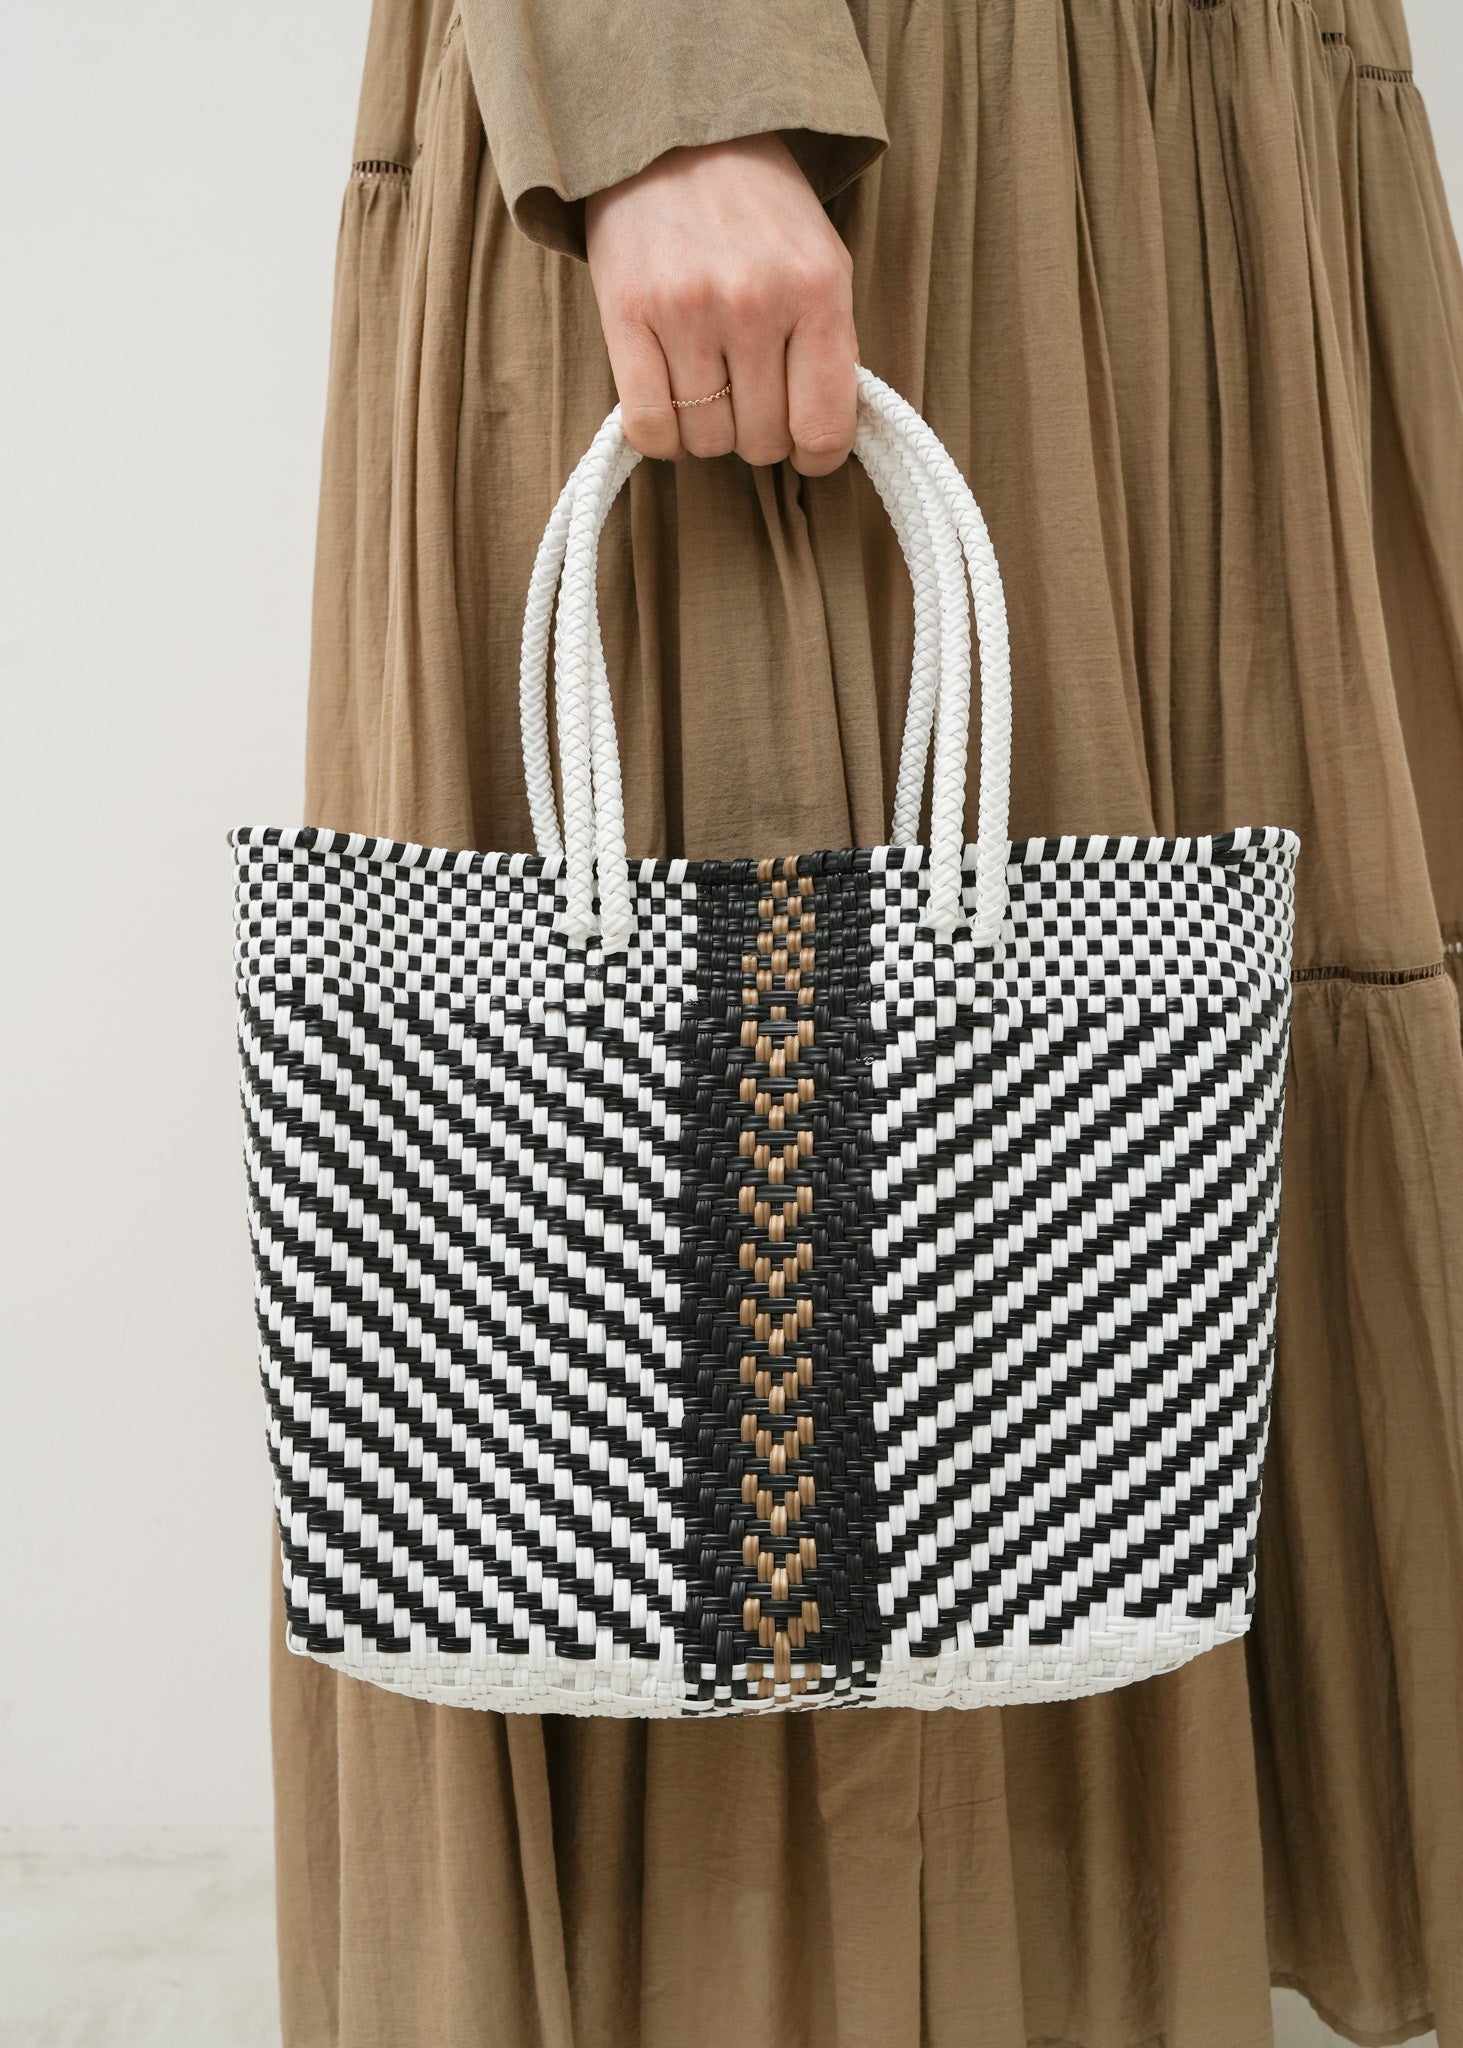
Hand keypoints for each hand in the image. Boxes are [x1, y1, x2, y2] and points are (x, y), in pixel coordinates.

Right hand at [585, 134, 858, 473]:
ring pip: (706, 440)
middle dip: (758, 433)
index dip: (816, 454)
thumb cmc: (757, 211)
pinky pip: (650, 427)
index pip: (824, 428)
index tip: (805, 445)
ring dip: (708, 430)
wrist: (676, 135)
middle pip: (761, 442)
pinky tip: (671, 405)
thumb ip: (829, 348)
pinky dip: (662, 436)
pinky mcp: (627, 314)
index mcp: (816, 291)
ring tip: (708, 385)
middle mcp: (754, 302)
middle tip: (748, 394)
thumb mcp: (820, 262)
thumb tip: (822, 438)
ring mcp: (687, 309)